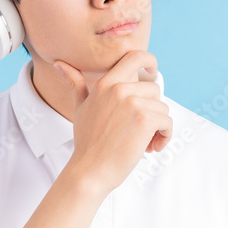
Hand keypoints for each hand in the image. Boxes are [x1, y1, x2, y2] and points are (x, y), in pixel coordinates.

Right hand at [54, 50, 172, 192]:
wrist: (90, 171)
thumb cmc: (86, 142)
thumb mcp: (80, 108)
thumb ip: (75, 84)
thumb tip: (59, 63)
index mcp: (106, 84)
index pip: (134, 56)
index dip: (149, 60)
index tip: (152, 70)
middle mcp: (119, 89)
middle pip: (154, 89)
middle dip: (152, 109)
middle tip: (140, 131)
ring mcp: (133, 103)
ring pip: (162, 108)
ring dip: (158, 127)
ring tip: (143, 142)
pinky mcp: (145, 119)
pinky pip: (167, 122)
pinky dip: (164, 136)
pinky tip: (151, 147)